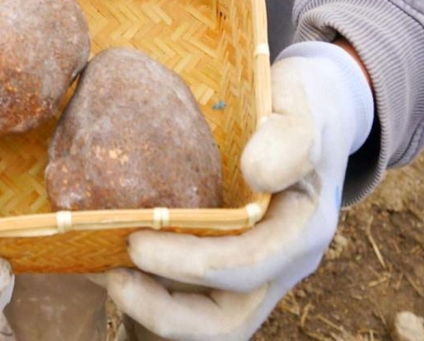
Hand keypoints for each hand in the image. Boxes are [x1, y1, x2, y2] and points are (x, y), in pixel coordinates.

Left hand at [94, 42, 375, 340]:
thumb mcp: (301, 106)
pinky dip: (161, 294)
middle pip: (229, 319)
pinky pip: (201, 302)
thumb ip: (288, 138)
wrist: (315, 113)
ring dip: (159, 312)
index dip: (192, 264)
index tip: (137, 242)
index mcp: (304, 228)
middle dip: (167, 309)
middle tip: (112, 274)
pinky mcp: (238, 268)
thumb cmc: (300, 104)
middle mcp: (284, 262)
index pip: (248, 265)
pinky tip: (117, 263)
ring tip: (108, 277)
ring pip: (214, 323)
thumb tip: (256, 174)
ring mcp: (262, 272)